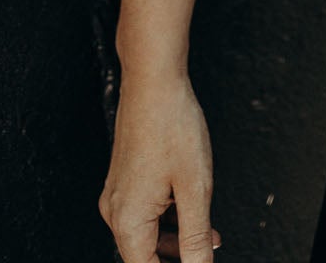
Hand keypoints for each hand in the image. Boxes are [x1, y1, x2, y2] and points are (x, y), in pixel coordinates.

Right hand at [98, 68, 222, 260]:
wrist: (154, 80)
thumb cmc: (173, 125)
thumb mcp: (195, 188)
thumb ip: (196, 237)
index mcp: (128, 220)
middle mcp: (116, 211)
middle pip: (143, 255)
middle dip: (177, 257)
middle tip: (206, 252)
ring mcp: (118, 193)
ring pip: (145, 233)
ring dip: (176, 238)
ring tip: (209, 235)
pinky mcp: (124, 178)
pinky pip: (144, 211)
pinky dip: (168, 217)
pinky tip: (192, 211)